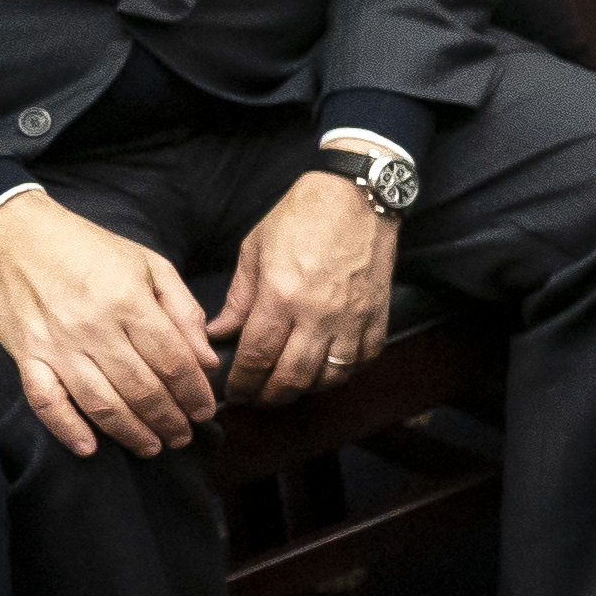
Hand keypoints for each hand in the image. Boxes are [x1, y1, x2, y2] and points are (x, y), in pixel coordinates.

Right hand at [0, 194, 216, 457]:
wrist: (15, 235)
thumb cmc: (90, 249)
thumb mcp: (150, 265)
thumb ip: (183, 312)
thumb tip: (206, 360)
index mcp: (129, 302)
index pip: (173, 361)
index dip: (194, 393)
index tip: (205, 411)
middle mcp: (93, 327)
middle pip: (141, 388)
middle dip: (169, 420)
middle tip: (184, 437)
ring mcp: (56, 344)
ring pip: (100, 402)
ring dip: (130, 432)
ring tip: (152, 447)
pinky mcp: (25, 355)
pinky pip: (45, 400)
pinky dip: (66, 428)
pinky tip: (89, 448)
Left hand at [211, 166, 398, 407]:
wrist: (355, 198)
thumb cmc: (300, 218)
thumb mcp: (254, 251)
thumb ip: (237, 299)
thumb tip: (219, 334)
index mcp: (281, 296)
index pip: (256, 356)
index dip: (242, 382)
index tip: (234, 391)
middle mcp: (318, 314)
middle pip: (292, 377)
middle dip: (269, 395)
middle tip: (257, 397)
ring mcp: (351, 318)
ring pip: (329, 377)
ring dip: (306, 389)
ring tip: (290, 386)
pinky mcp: (376, 315)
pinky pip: (362, 360)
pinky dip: (343, 372)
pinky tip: (327, 369)